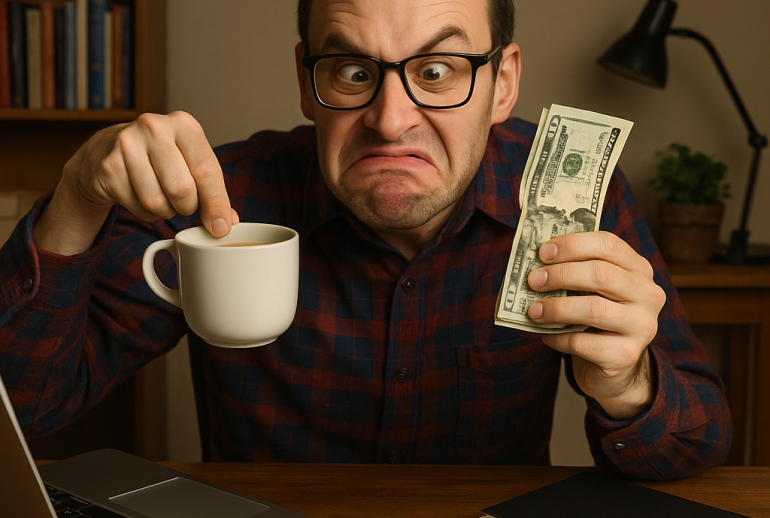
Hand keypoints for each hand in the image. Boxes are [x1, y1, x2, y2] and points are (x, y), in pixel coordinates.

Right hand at [34, 111, 236, 254]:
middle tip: (184, 203)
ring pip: (157, 202)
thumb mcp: (190, 163)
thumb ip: (213, 190)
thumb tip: (226, 223)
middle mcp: (154, 127)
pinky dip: (147, 213)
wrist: (108, 150)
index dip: (217, 204)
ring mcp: (127, 145)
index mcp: (183, 124)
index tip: (221, 227)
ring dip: (166, 211)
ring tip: (163, 197)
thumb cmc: (161, 158)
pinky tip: (143, 197)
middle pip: (182, 189)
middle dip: (188, 207)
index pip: (207, 170)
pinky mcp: (109, 166)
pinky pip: (138, 207)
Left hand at [526, 231, 665, 419]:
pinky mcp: (626, 355)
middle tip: (533, 281)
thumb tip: (536, 264)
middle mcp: (648, 295)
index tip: (542, 252)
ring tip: (533, 311)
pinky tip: (545, 336)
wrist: (614, 368)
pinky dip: (558, 338)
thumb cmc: (597, 320)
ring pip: (594, 309)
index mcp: (639, 270)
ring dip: (556, 308)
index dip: (573, 245)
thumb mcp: (593, 291)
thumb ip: (575, 273)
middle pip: (601, 274)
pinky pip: (583, 342)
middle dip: (561, 275)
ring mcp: (642, 326)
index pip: (608, 245)